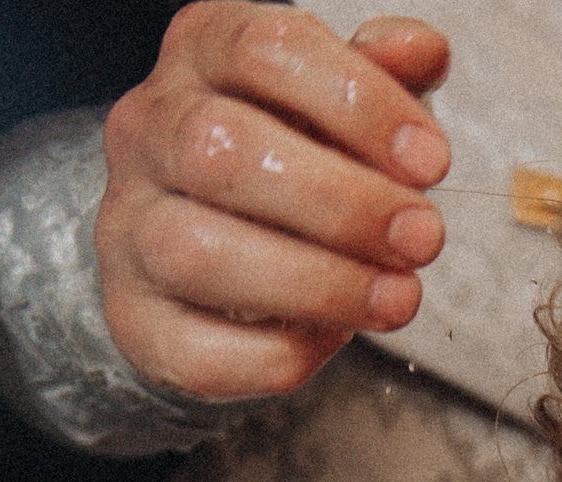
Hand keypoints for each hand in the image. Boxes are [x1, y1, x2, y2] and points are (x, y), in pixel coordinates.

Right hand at [97, 4, 452, 398]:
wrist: (208, 250)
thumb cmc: (292, 160)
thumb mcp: (341, 104)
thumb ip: (384, 75)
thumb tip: (420, 50)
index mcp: (202, 54)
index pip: (267, 49)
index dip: (359, 104)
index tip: (432, 162)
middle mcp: (149, 130)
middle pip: (221, 149)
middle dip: (343, 203)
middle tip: (423, 238)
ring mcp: (128, 227)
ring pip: (198, 253)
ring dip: (320, 284)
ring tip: (397, 298)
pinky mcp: (135, 318)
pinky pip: (197, 348)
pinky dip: (280, 352)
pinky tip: (331, 336)